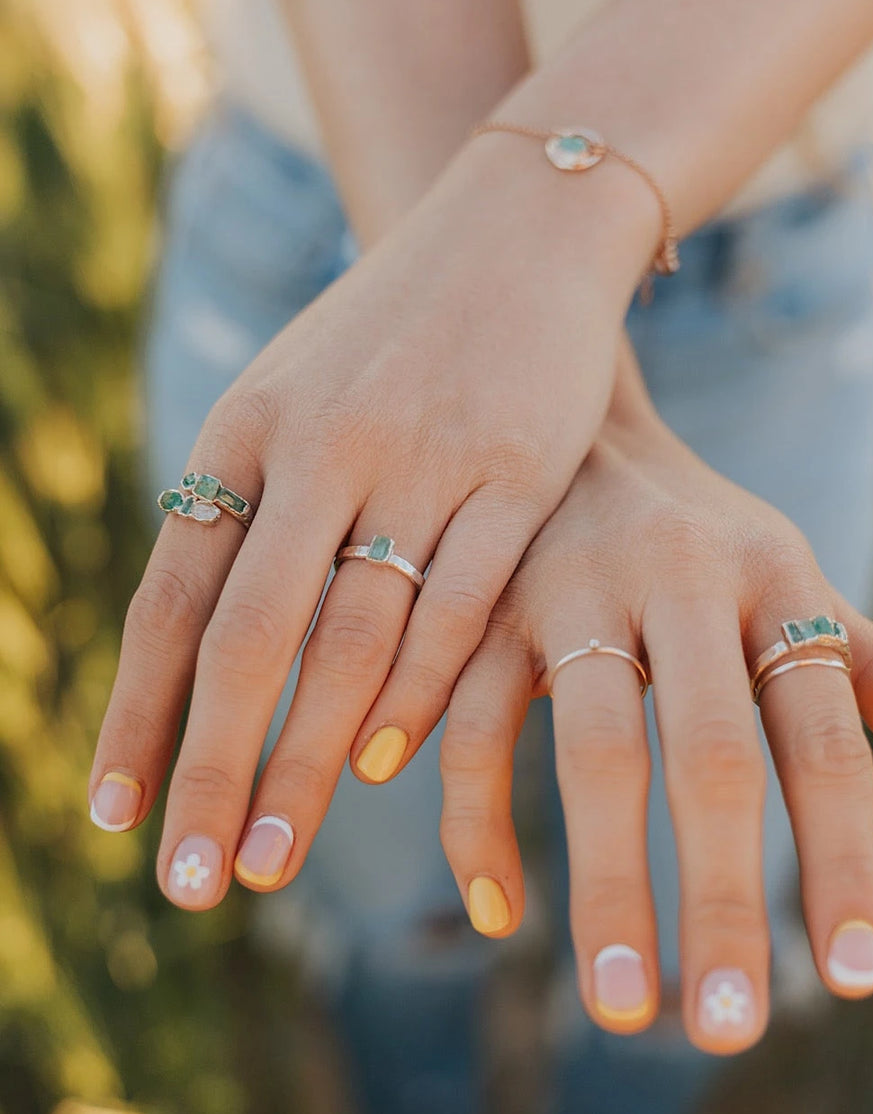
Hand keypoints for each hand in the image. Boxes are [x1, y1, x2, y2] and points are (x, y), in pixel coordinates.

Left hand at [88, 137, 658, 904]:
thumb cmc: (394, 335)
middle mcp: (319, 448)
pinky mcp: (516, 469)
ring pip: (348, 638)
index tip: (115, 815)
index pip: (173, 597)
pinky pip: (457, 602)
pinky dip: (413, 692)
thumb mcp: (294, 397)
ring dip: (300, 763)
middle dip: (209, 770)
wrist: (515, 227)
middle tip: (188, 887)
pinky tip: (376, 768)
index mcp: (248, 431)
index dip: (139, 712)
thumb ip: (250, 511)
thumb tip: (198, 651)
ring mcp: (419, 458)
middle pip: (247, 637)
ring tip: (271, 863)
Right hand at [436, 375, 872, 1049]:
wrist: (571, 414)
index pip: (825, 734)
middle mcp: (680, 578)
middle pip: (713, 756)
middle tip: (732, 1034)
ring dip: (603, 888)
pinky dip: (479, 825)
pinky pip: (471, 730)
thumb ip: (867, 662)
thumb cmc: (702, 529)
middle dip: (723, 897)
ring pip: (592, 752)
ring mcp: (571, 588)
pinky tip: (499, 914)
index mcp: (772, 576)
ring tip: (623, 1013)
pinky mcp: (479, 607)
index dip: (844, 856)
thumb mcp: (790, 575)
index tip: (859, 980)